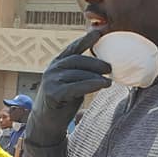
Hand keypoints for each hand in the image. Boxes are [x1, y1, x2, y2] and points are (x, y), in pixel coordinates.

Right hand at [25, 31, 110, 156]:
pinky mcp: (53, 93)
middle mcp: (53, 69)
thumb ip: (81, 74)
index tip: (99, 33)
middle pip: (78, 60)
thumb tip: (104, 67)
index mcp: (57, 64)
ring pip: (78, 73)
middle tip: (110, 67)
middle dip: (96, 62)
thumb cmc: (63, 103)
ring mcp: (51, 80)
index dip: (85, 40)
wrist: (46, 123)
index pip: (73, 48)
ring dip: (96, 76)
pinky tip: (103, 85)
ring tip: (109, 80)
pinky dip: (91, 85)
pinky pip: (76, 86)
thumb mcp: (72, 84)